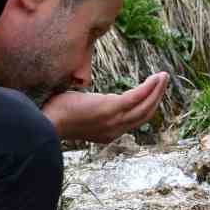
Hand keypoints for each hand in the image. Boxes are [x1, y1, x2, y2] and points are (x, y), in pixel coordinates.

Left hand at [42, 72, 168, 143]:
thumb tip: (82, 91)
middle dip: (156, 97)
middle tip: (163, 82)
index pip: (132, 121)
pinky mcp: (112, 109)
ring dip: (157, 90)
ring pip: (145, 106)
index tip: (151, 93)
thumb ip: (87, 106)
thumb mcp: (77, 113)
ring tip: (163, 76)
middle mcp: (114, 130)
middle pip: (144, 115)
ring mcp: (114, 121)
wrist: (46, 122)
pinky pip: (137, 97)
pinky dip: (149, 87)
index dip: (145, 107)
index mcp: (106, 132)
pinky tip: (156, 77)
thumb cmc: (54, 116)